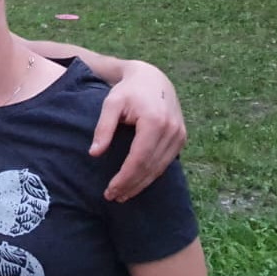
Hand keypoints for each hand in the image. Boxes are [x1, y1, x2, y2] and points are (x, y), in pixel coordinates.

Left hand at [90, 60, 184, 201]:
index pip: (139, 159)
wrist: (152, 78)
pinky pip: (166, 162)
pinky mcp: (181, 138)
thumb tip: (94, 153)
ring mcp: (179, 135)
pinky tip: (137, 183)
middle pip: (150, 168)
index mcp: (155, 122)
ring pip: (160, 168)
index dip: (125, 178)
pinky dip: (151, 175)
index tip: (110, 190)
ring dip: (141, 184)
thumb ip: (103, 128)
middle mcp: (172, 130)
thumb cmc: (128, 91)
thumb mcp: (111, 104)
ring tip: (123, 195)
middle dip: (131, 185)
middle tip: (113, 197)